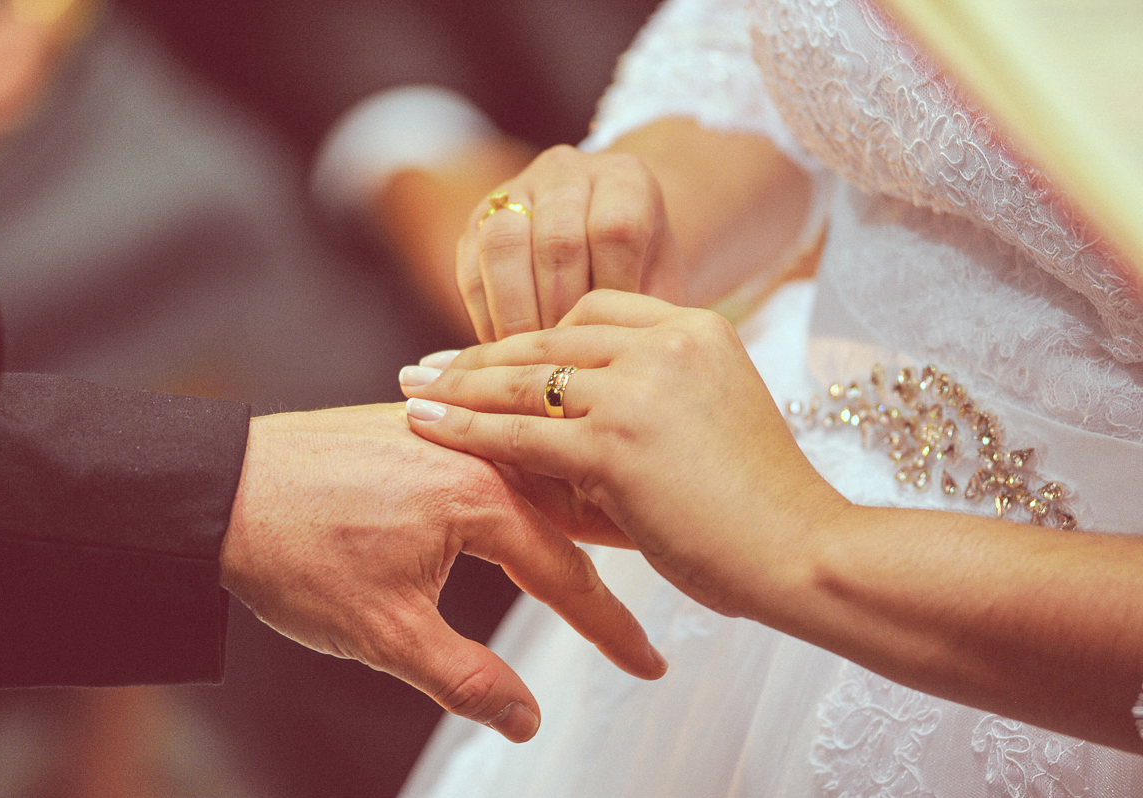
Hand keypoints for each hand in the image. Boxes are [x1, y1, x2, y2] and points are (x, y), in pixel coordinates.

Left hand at [219, 402, 664, 742]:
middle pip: (567, 517)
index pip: (568, 577)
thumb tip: (526, 720)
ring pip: (535, 479)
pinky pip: (497, 454)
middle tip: (656, 603)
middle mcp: (477, 453)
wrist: (217, 485)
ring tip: (615, 548)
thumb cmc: (293, 549)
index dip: (611, 631)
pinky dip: (530, 485)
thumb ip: (463, 678)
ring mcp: (448, 431)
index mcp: (481, 500)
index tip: (649, 666)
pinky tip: (533, 495)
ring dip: (576, 518)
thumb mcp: (383, 632)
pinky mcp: (419, 425)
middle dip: (613, 568)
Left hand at [401, 291, 846, 619]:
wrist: (803, 552)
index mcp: (697, 328)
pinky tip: (427, 429)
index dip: (531, 332)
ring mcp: (641, 388)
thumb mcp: (711, 423)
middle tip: (425, 367)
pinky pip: (519, 433)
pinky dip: (466, 431)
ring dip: (460, 387)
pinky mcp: (617, 443)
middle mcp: (667, 343)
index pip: (592, 311)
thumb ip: (648, 405)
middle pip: (548, 338)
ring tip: (413, 393)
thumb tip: (572, 419)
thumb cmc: (760, 507)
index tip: (489, 350)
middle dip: (478, 354)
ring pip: (525, 379)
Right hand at [458, 145, 684, 342]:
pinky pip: (469, 267)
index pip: (614, 230)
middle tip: (564, 357)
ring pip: (503, 244)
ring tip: (529, 355)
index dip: (609, 290)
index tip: (610, 335)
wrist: (608, 239)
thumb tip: (617, 357)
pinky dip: (483, 314)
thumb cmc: (640, 271)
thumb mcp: (659, 282)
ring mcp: (516, 190)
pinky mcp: (477, 220)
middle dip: (559, 309)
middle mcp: (567, 172)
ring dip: (514, 311)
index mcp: (624, 179)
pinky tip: (503, 347)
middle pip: (557, 239)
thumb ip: (643, 310)